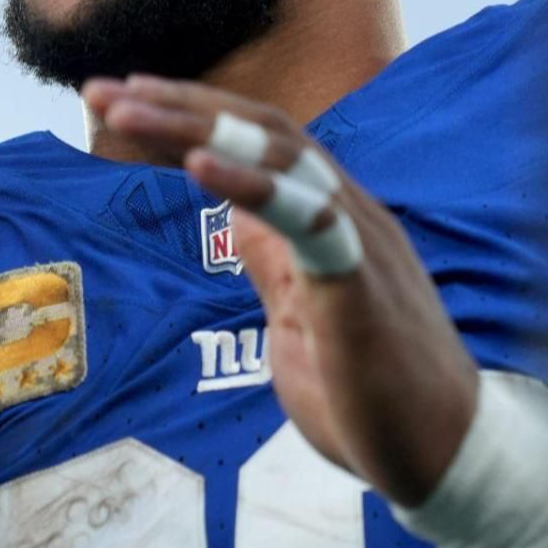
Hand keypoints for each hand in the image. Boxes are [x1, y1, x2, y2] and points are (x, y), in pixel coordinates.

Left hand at [84, 74, 477, 506]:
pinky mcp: (360, 282)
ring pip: (279, 152)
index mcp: (329, 216)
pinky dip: (249, 183)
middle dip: (177, 103)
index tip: (118, 98)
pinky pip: (305, 216)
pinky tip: (197, 165)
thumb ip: (274, 261)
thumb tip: (236, 218)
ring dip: (195, 126)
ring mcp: (359, 240)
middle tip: (100, 91)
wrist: (448, 455)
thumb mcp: (301, 316)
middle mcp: (347, 211)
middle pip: (261, 127)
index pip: (257, 138)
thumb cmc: (375, 391)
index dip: (188, 112)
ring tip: (127, 110)